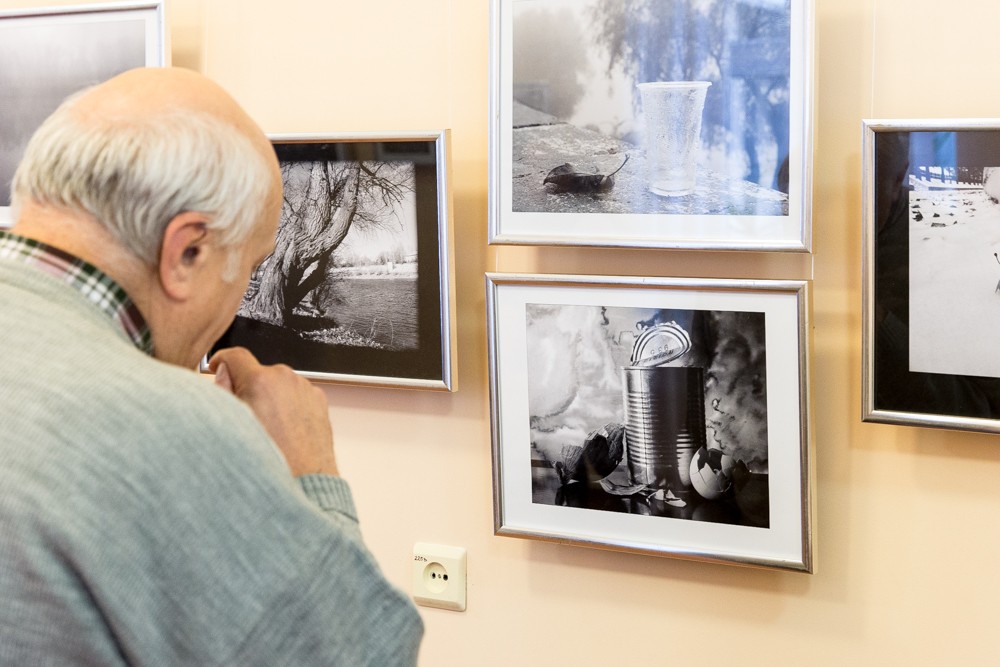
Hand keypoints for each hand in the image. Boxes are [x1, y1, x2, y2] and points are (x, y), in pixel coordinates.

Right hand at [208, 347, 338, 476]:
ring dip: (270, 395)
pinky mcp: (319, 399)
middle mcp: (286, 379)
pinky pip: (297, 394)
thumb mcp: (230, 424)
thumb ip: (222, 390)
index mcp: (261, 381)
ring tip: (267, 425)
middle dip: (248, 385)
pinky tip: (284, 427)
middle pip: (258, 371)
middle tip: (244, 412)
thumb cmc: (269, 459)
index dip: (222, 359)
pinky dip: (288, 403)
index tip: (219, 366)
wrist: (303, 479)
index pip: (236, 355)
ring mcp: (305, 388)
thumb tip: (222, 373)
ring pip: (279, 383)